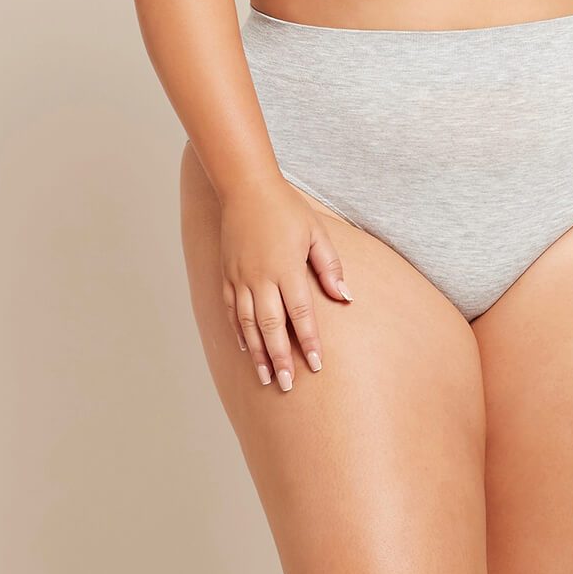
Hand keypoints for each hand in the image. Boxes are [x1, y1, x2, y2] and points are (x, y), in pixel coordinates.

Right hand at [218, 177, 353, 392]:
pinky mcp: (227, 274)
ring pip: (248, 325)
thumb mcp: (316, 232)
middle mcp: (262, 278)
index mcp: (287, 268)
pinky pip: (231, 310)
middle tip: (288, 385)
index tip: (318, 365)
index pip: (301, 314)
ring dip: (258, 353)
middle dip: (281, 359)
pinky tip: (245, 348)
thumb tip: (345, 297)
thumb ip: (329, 266)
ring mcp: (241, 278)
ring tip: (266, 378)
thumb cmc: (287, 209)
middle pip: (272, 327)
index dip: (310, 342)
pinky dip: (238, 332)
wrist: (246, 188)